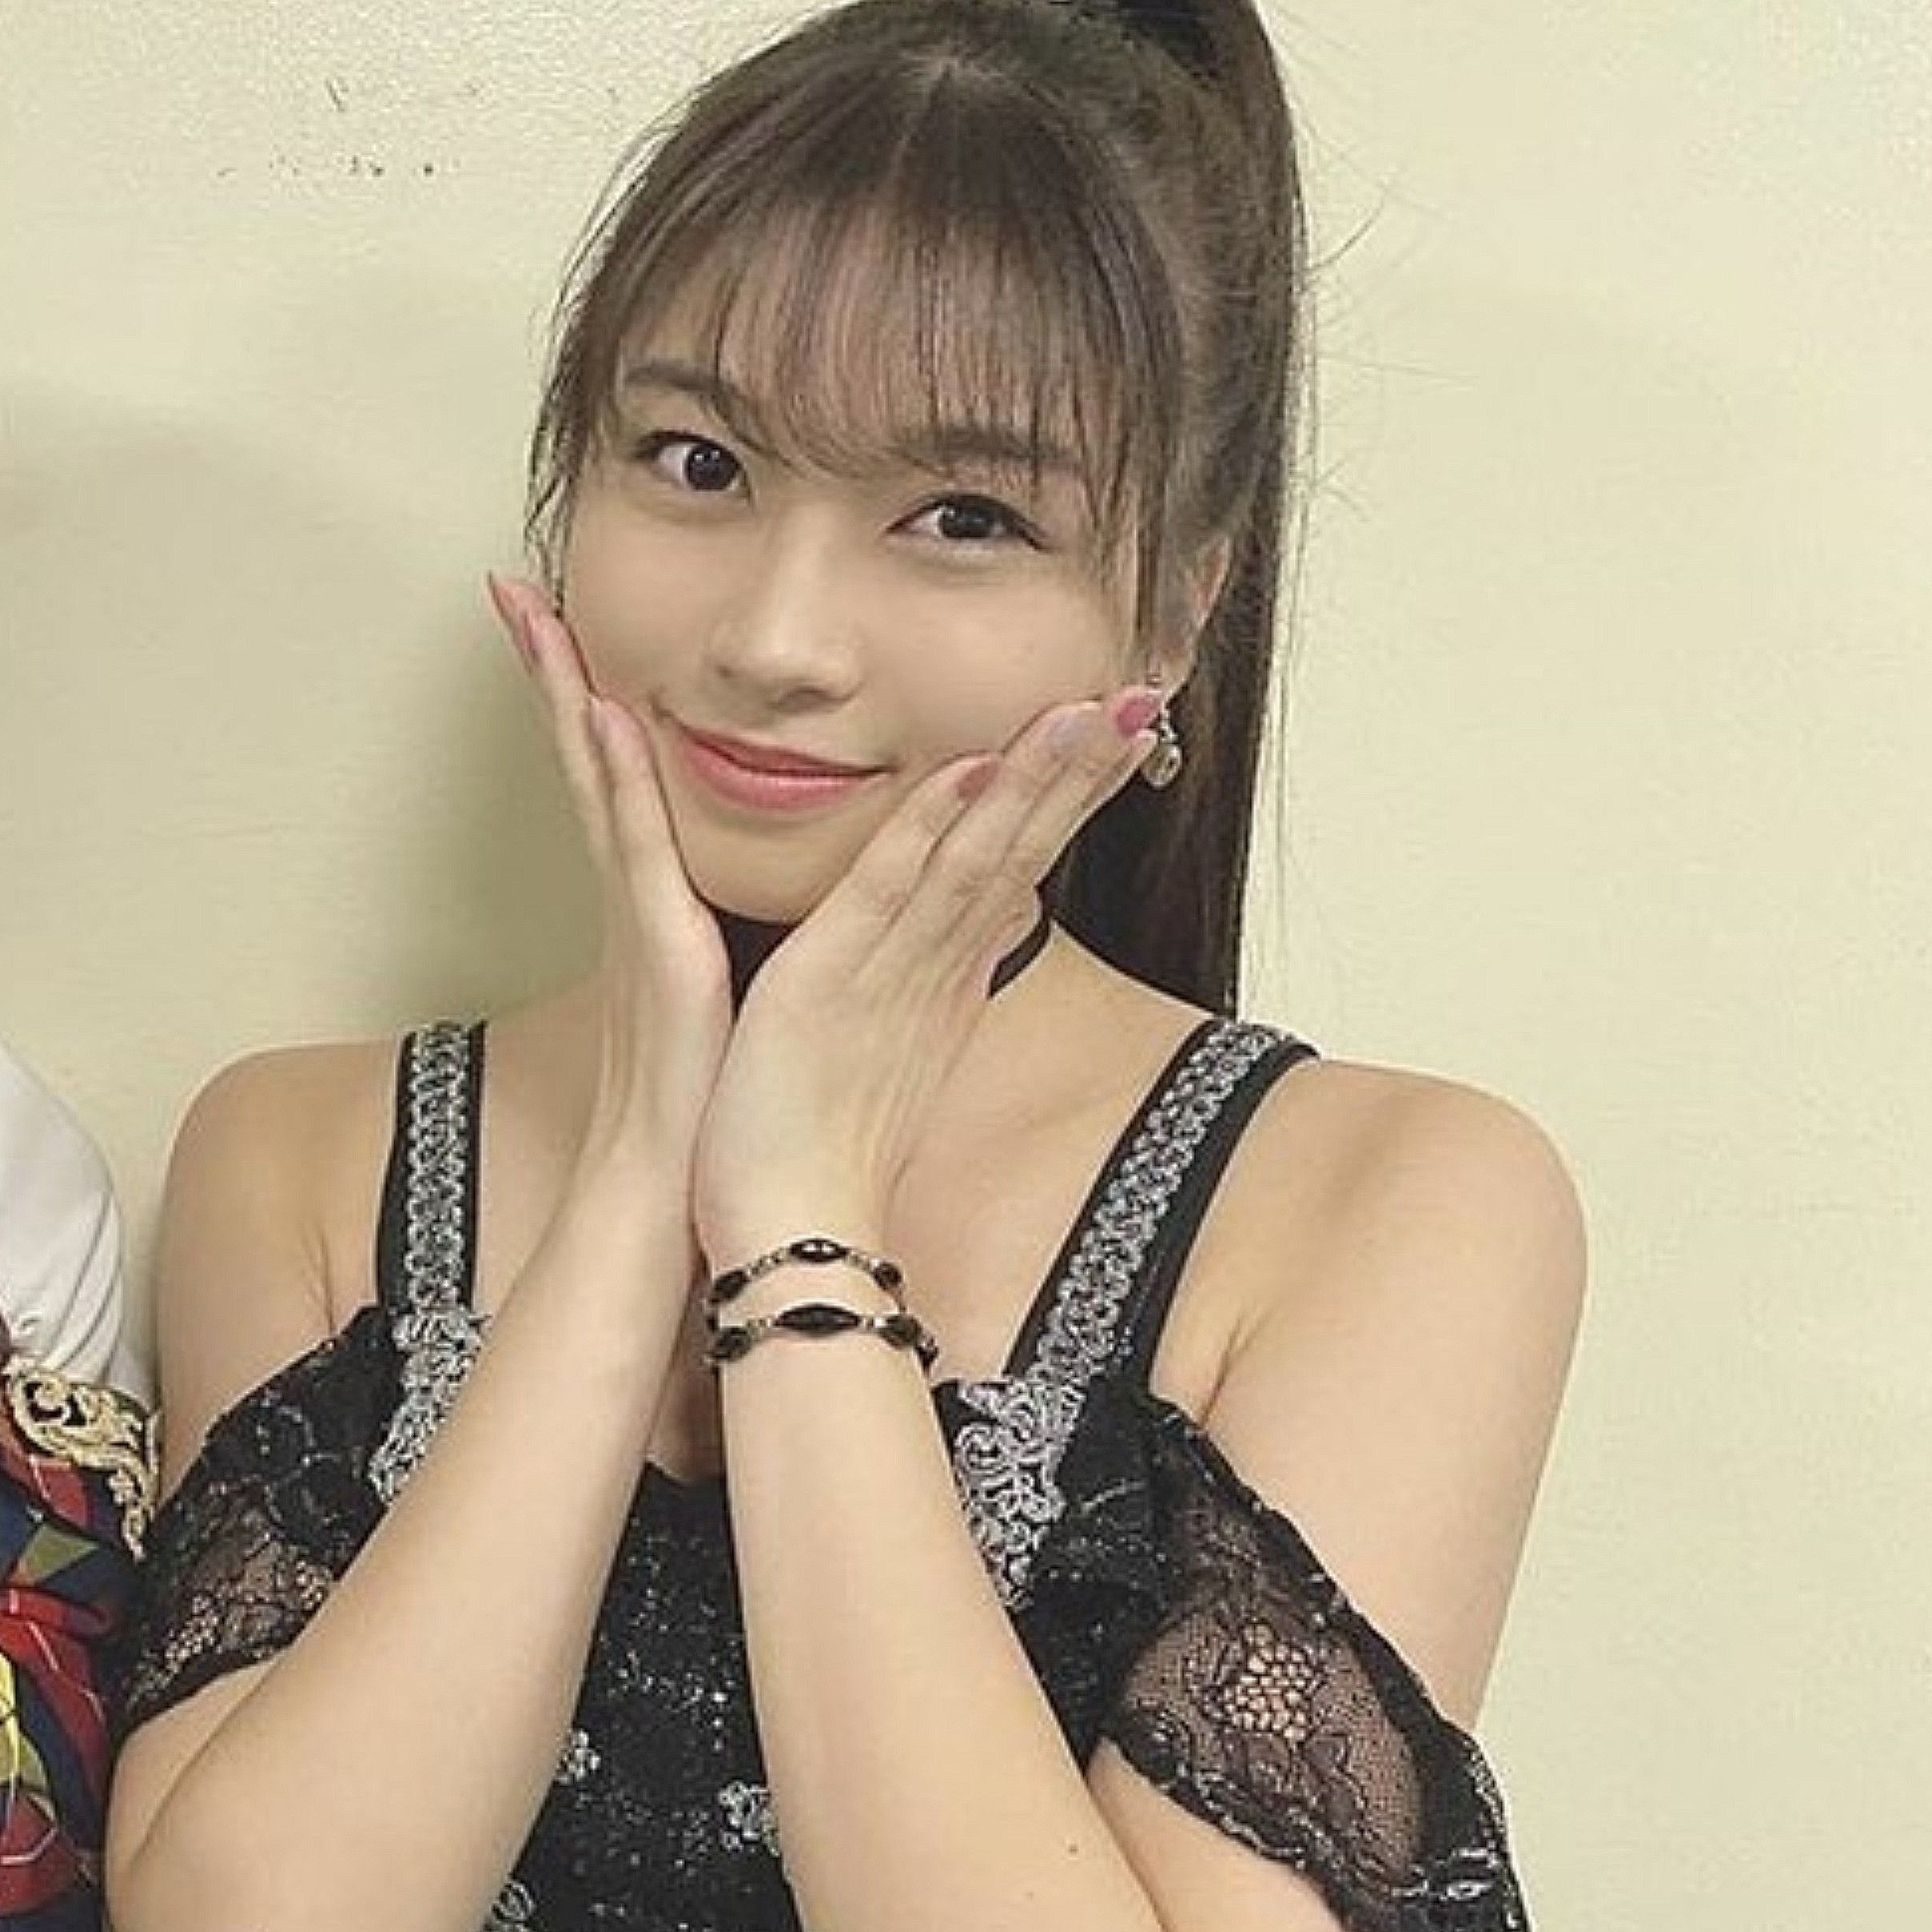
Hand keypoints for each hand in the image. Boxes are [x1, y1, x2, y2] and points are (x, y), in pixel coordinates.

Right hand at [489, 572, 731, 1229]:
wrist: (684, 1191)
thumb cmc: (709, 1103)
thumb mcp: (726, 992)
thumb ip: (729, 936)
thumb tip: (746, 906)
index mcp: (653, 903)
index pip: (614, 779)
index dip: (584, 699)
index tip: (560, 626)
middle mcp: (631, 895)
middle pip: (582, 758)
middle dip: (548, 669)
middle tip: (513, 587)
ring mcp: (635, 914)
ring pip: (594, 779)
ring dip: (564, 691)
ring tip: (536, 613)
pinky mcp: (657, 944)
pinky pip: (633, 843)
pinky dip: (613, 775)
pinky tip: (600, 711)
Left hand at [696, 687, 1163, 1252]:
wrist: (788, 1236)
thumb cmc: (819, 1145)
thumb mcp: (885, 1044)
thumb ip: (927, 980)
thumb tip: (975, 930)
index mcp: (942, 977)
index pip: (1016, 863)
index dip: (1066, 794)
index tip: (1116, 725)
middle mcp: (932, 969)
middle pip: (1020, 851)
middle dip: (1079, 771)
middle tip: (1144, 695)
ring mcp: (889, 976)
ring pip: (974, 859)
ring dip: (1031, 781)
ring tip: (1086, 708)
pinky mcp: (827, 985)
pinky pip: (886, 894)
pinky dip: (926, 832)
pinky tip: (967, 774)